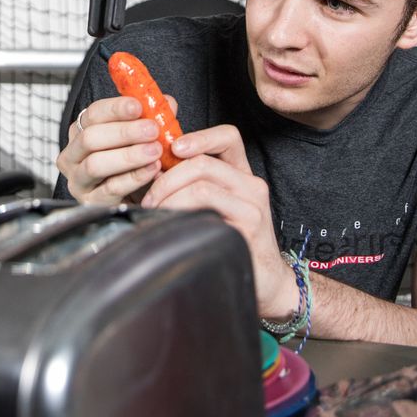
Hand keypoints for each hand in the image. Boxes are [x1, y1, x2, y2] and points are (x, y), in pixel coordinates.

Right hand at [55, 93, 177, 204]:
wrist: (137, 199)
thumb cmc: (135, 163)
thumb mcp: (145, 137)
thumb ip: (154, 118)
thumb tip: (167, 102)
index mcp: (83, 131)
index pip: (93, 113)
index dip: (115, 108)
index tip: (137, 106)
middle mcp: (74, 155)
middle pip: (91, 138)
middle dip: (124, 132)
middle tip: (152, 130)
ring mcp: (78, 180)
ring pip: (95, 164)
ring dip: (128, 156)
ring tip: (154, 151)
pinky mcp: (90, 202)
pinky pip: (110, 189)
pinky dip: (134, 178)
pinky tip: (152, 170)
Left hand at [141, 125, 298, 318]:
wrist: (265, 280)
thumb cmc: (230, 241)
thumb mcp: (213, 205)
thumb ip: (191, 184)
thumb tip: (152, 168)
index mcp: (241, 174)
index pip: (227, 136)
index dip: (199, 137)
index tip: (173, 148)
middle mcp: (251, 185)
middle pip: (203, 163)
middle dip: (167, 179)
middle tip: (150, 199)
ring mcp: (252, 206)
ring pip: (201, 186)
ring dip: (170, 199)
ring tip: (158, 215)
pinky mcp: (248, 228)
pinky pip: (206, 213)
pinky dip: (181, 217)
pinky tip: (172, 228)